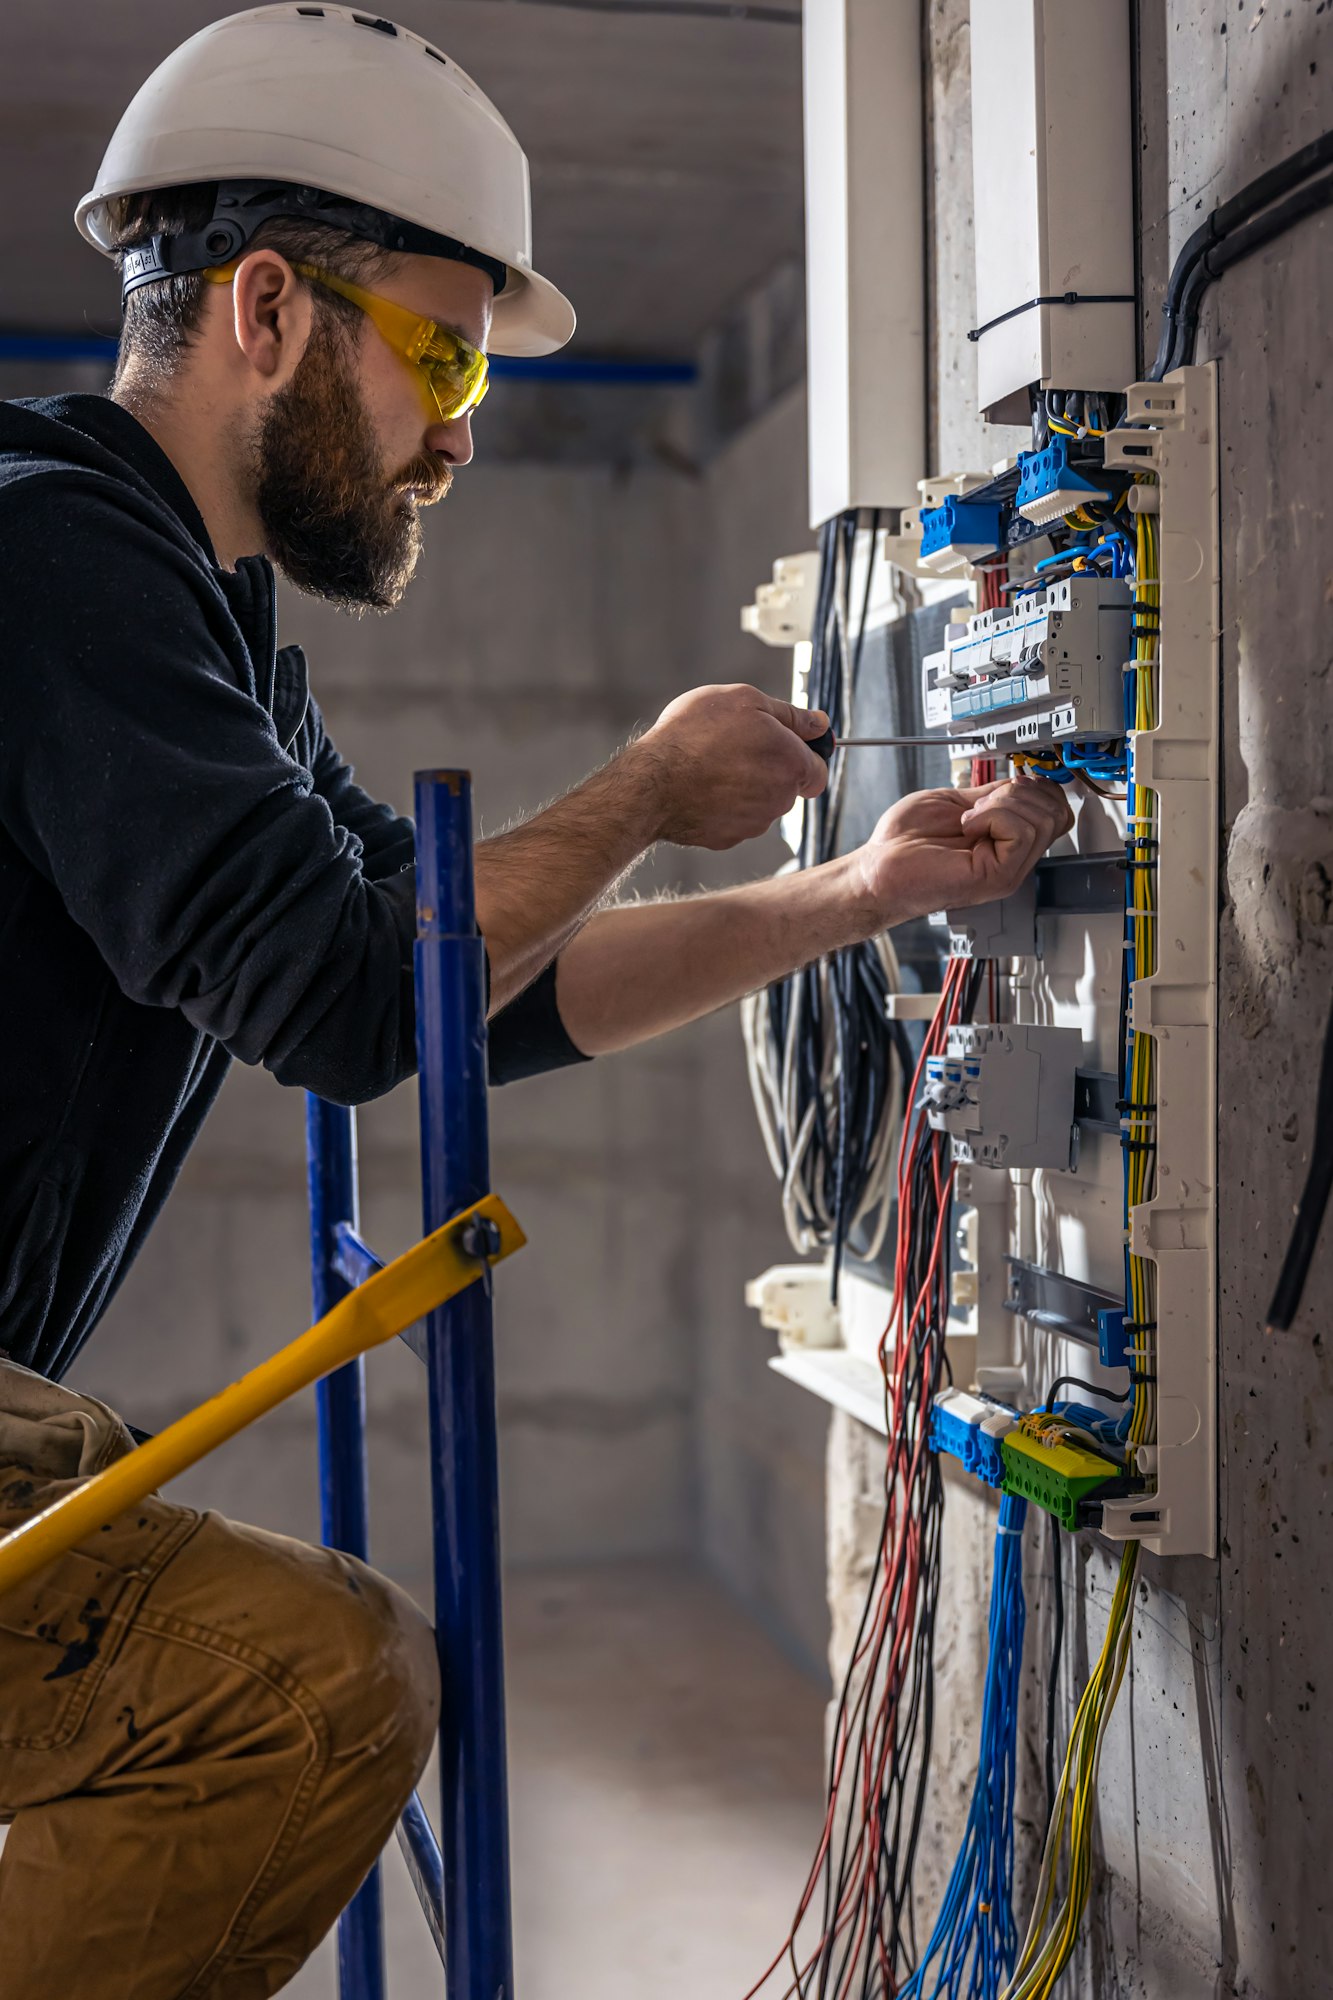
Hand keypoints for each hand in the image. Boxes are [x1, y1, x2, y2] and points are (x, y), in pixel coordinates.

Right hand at [632, 685, 829, 849]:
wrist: (652, 782)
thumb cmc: (696, 734)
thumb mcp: (745, 701)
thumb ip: (790, 715)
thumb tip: (820, 724)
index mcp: (792, 764)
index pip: (819, 771)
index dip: (804, 755)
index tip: (781, 744)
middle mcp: (780, 800)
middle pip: (787, 785)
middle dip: (769, 767)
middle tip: (734, 745)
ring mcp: (753, 824)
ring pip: (760, 803)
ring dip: (745, 785)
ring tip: (711, 764)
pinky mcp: (728, 838)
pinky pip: (733, 818)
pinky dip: (723, 804)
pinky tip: (700, 786)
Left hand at [852, 774, 1073, 921]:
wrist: (877, 868)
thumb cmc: (903, 843)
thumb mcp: (957, 803)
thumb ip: (992, 796)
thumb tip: (1020, 781)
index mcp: (1005, 841)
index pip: (1055, 809)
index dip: (1036, 786)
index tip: (1001, 786)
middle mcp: (1012, 858)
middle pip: (1055, 812)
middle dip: (1019, 791)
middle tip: (979, 805)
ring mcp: (1008, 870)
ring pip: (1041, 819)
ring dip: (1001, 804)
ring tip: (969, 818)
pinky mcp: (998, 877)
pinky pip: (1021, 833)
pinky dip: (993, 817)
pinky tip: (967, 827)